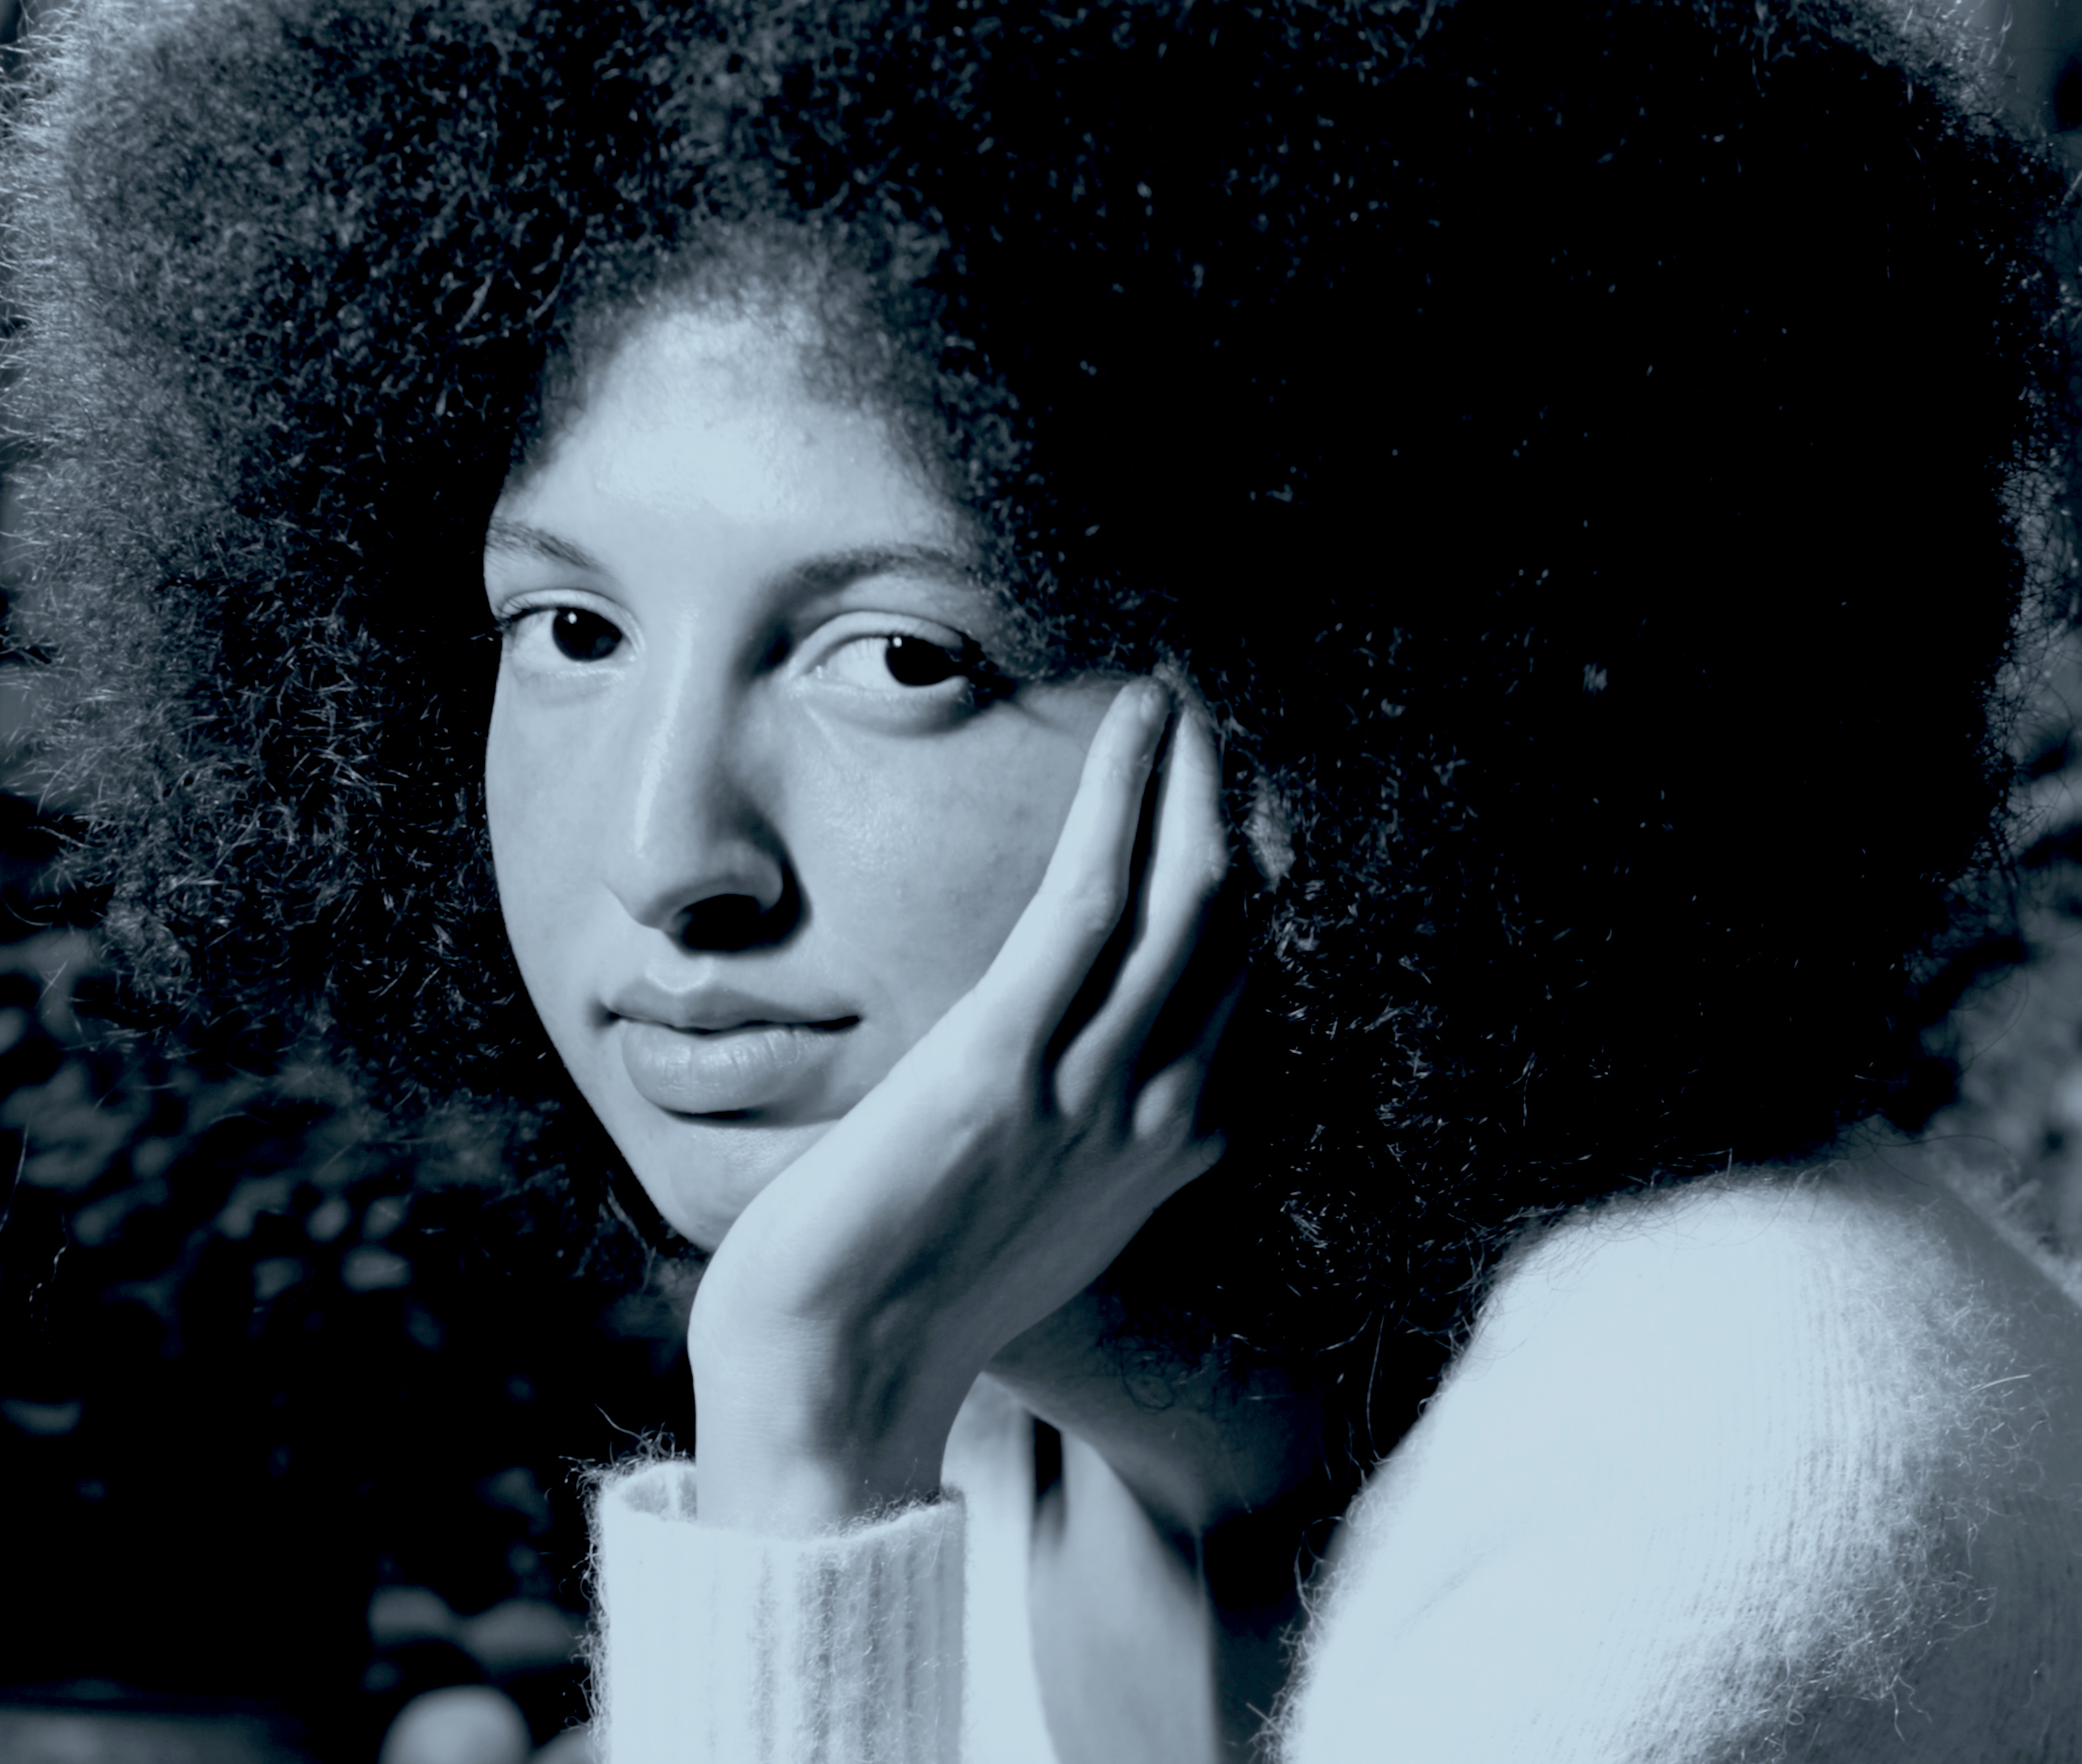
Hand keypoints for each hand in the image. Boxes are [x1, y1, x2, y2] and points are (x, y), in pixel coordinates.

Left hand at [686, 677, 1238, 1535]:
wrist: (834, 1384)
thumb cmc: (902, 1300)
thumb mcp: (1028, 1217)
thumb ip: (1076, 1146)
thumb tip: (1075, 1083)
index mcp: (1161, 1148)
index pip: (1237, 984)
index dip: (1246, 877)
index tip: (1234, 796)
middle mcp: (1153, 1113)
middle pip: (1233, 928)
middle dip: (1234, 809)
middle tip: (1220, 718)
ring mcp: (1088, 1090)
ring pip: (1182, 900)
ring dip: (1191, 781)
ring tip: (1183, 697)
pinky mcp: (1002, 1063)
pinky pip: (1090, 903)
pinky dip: (1125, 800)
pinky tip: (1138, 725)